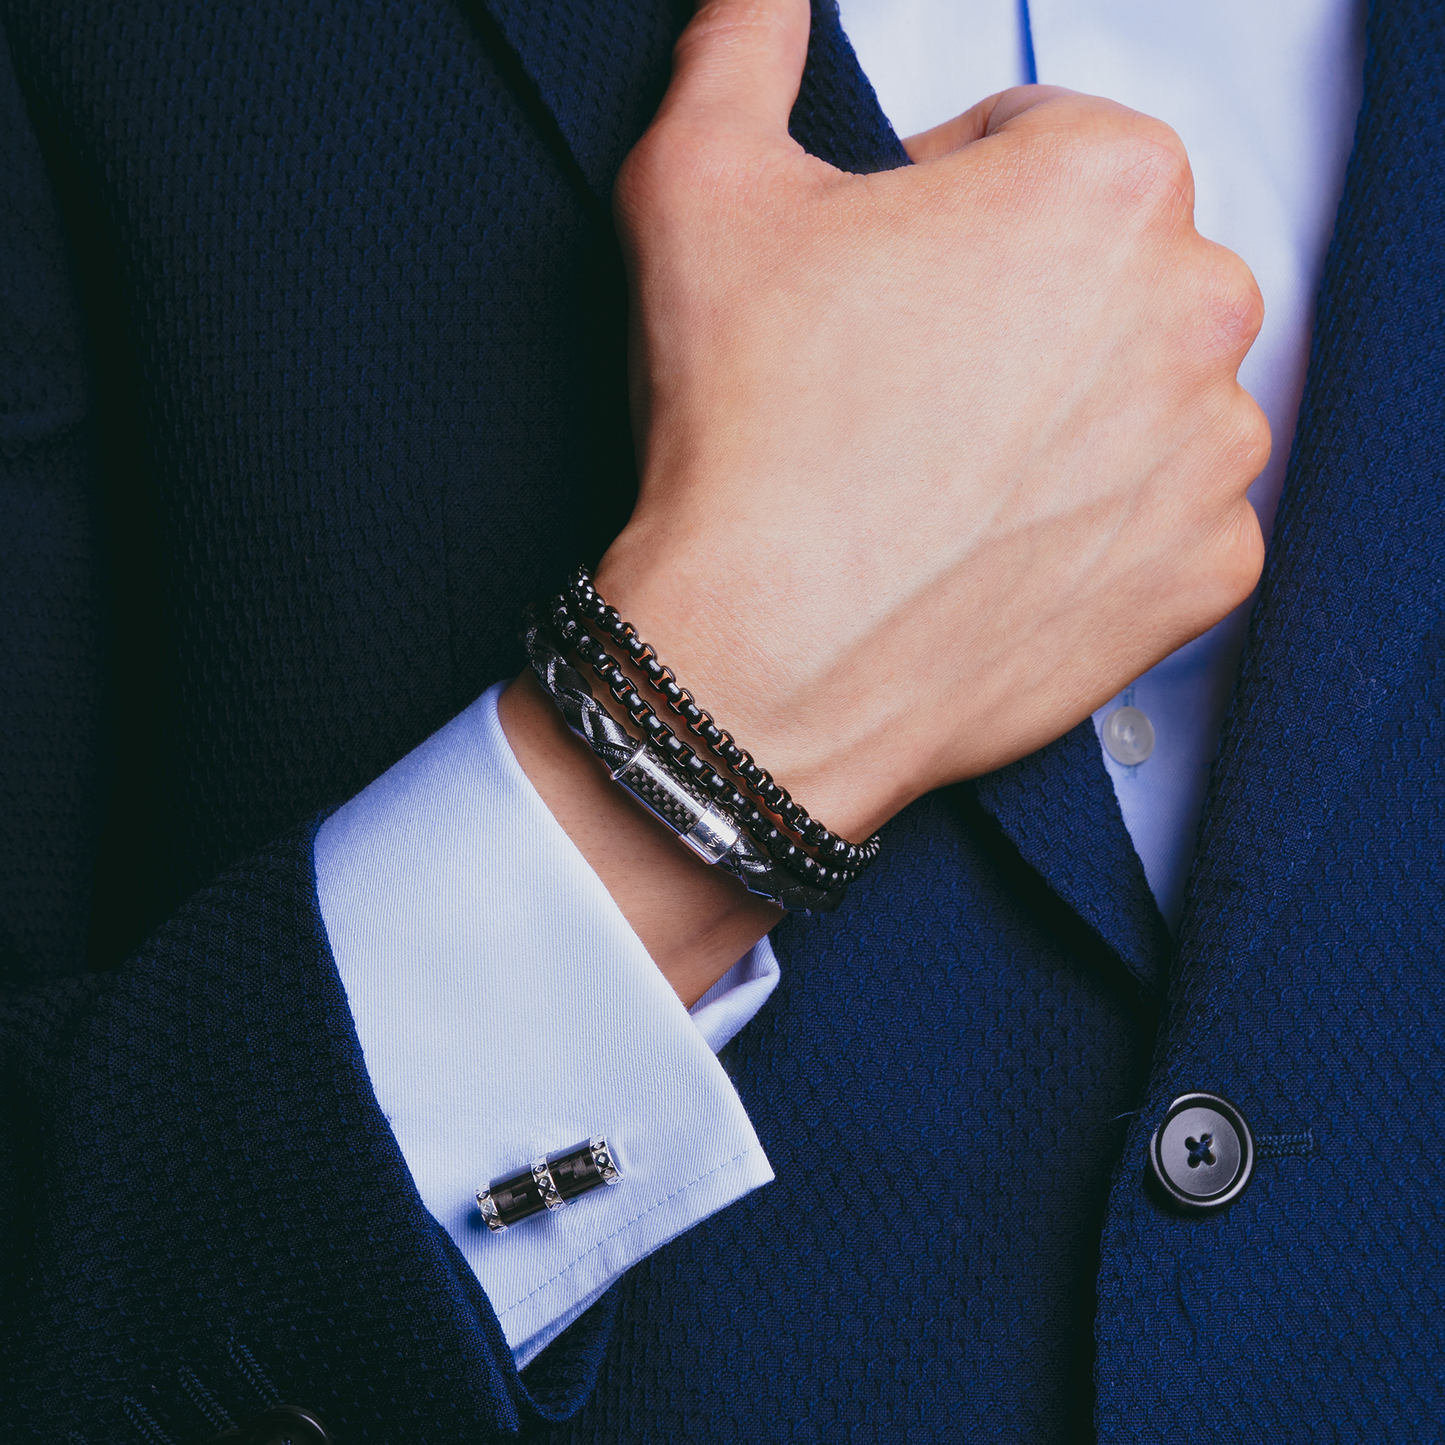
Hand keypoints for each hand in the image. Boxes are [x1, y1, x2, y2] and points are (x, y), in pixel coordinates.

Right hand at [599, 0, 1267, 842]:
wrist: (765, 664)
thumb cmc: (747, 442)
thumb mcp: (698, 189)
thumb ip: (740, 50)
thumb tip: (758, 2)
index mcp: (1105, 184)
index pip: (1034, 144)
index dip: (938, 204)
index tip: (884, 278)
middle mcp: (1196, 310)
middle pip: (1103, 271)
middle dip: (1013, 305)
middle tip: (905, 380)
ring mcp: (1211, 455)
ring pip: (1143, 393)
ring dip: (1064, 413)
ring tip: (946, 469)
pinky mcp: (1202, 575)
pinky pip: (1166, 517)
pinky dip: (1098, 524)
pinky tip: (997, 541)